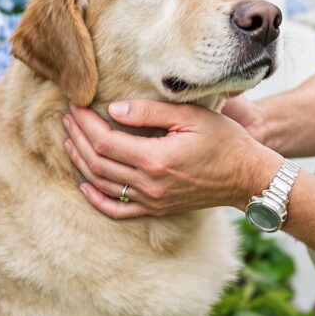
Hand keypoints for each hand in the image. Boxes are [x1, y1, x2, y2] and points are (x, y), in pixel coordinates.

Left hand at [63, 100, 280, 219]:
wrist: (247, 176)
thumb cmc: (224, 140)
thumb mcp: (191, 116)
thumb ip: (150, 112)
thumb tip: (112, 110)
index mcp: (155, 160)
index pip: (104, 142)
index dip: (84, 123)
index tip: (75, 105)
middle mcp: (149, 185)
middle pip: (97, 163)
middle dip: (77, 138)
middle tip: (67, 117)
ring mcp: (152, 201)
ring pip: (102, 185)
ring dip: (80, 162)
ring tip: (69, 140)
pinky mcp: (157, 209)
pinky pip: (118, 210)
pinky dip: (97, 198)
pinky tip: (84, 185)